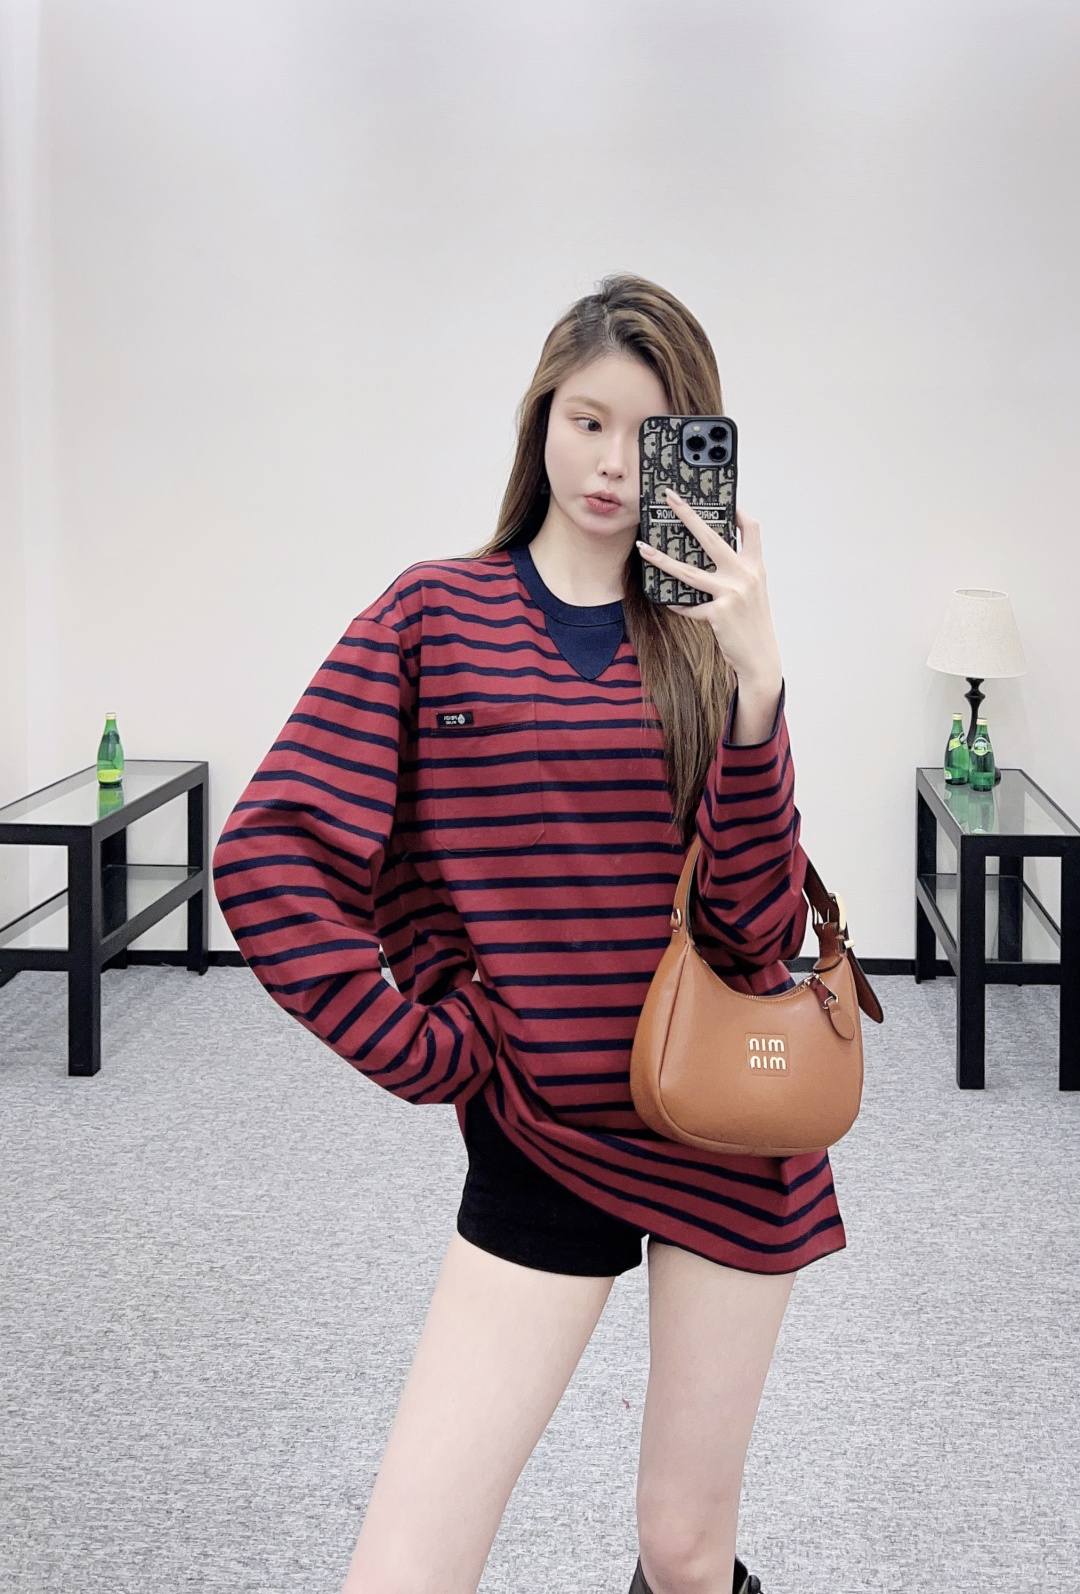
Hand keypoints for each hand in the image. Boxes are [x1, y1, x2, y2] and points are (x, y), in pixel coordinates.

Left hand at [637, 492, 782, 696]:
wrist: (760, 657)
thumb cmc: (751, 624)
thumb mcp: (752, 593)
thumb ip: (736, 572)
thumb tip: (706, 558)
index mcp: (756, 567)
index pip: (752, 528)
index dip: (738, 511)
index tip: (722, 501)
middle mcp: (745, 575)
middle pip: (711, 537)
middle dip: (688, 514)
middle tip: (670, 498)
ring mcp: (732, 592)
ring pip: (688, 571)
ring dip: (661, 559)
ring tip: (643, 548)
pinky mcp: (718, 612)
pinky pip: (688, 604)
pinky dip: (677, 603)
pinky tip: (669, 602)